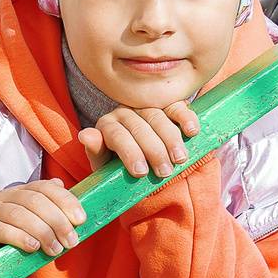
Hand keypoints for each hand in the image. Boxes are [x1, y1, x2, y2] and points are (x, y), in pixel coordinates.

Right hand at [0, 179, 85, 255]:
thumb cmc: (8, 237)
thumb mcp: (31, 224)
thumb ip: (49, 212)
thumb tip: (67, 193)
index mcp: (21, 192)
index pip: (45, 188)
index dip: (65, 201)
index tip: (80, 219)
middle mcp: (5, 196)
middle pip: (34, 201)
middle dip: (57, 221)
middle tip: (71, 242)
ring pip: (18, 214)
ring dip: (41, 232)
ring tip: (54, 250)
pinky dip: (18, 237)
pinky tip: (32, 247)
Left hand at [78, 102, 200, 179]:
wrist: (144, 168)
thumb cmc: (120, 168)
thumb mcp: (105, 166)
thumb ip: (96, 152)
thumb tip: (86, 135)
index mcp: (107, 125)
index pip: (117, 135)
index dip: (130, 153)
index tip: (141, 173)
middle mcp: (124, 111)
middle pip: (139, 127)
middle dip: (153, 151)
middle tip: (164, 172)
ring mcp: (146, 106)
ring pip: (158, 117)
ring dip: (170, 139)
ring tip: (179, 159)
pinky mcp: (166, 105)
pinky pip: (176, 107)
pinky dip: (185, 118)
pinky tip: (192, 131)